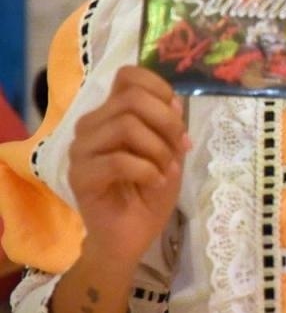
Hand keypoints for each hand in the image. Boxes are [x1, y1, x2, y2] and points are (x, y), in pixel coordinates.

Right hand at [67, 65, 188, 264]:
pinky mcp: (80, 176)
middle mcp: (92, 126)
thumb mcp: (171, 154)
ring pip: (125, 125)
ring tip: (165, 170)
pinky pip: (119, 160)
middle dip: (166, 122)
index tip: (177, 117)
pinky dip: (147, 171)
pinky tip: (155, 183)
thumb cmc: (149, 193)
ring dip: (158, 149)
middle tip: (179, 147)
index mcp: (111, 114)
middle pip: (131, 99)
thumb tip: (174, 102)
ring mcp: (81, 150)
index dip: (159, 88)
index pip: (128, 76)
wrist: (131, 236)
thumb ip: (170, 126)